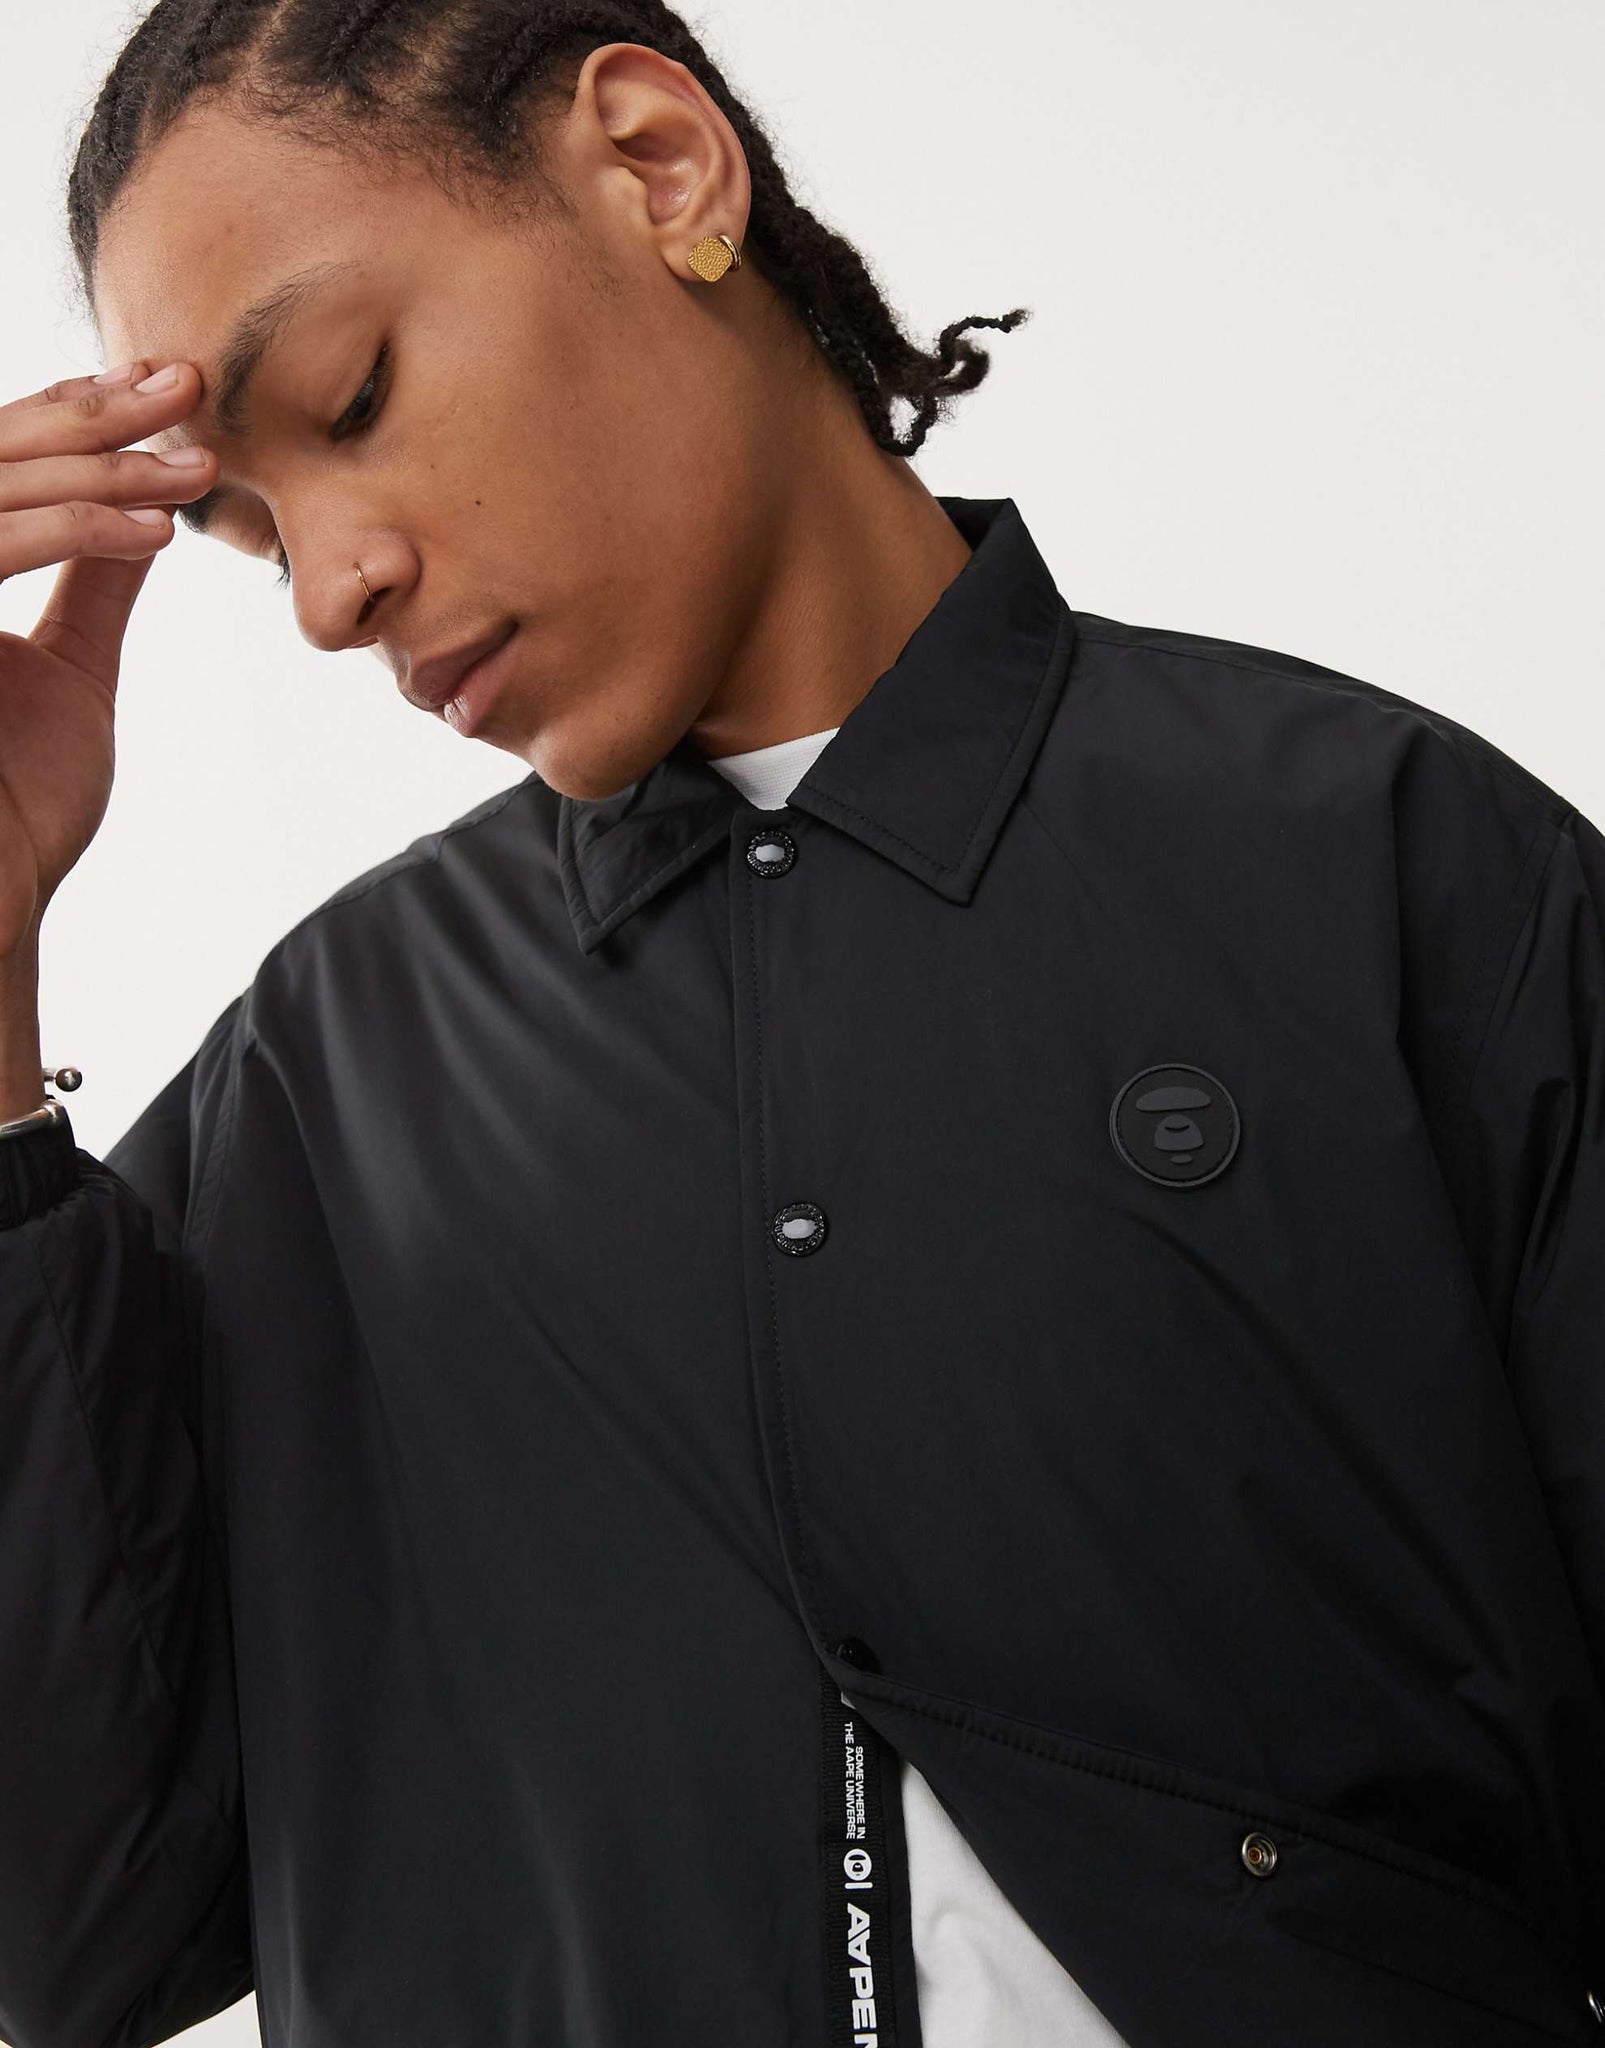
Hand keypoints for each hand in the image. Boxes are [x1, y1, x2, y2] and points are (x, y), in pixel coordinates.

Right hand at [0, 360, 214, 960]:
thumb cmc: (18, 807)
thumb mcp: (69, 671)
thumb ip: (92, 584)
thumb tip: (144, 511)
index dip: (73, 416)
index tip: (166, 390)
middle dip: (90, 415)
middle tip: (185, 385)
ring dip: (94, 470)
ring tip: (190, 466)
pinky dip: (68, 534)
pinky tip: (149, 532)